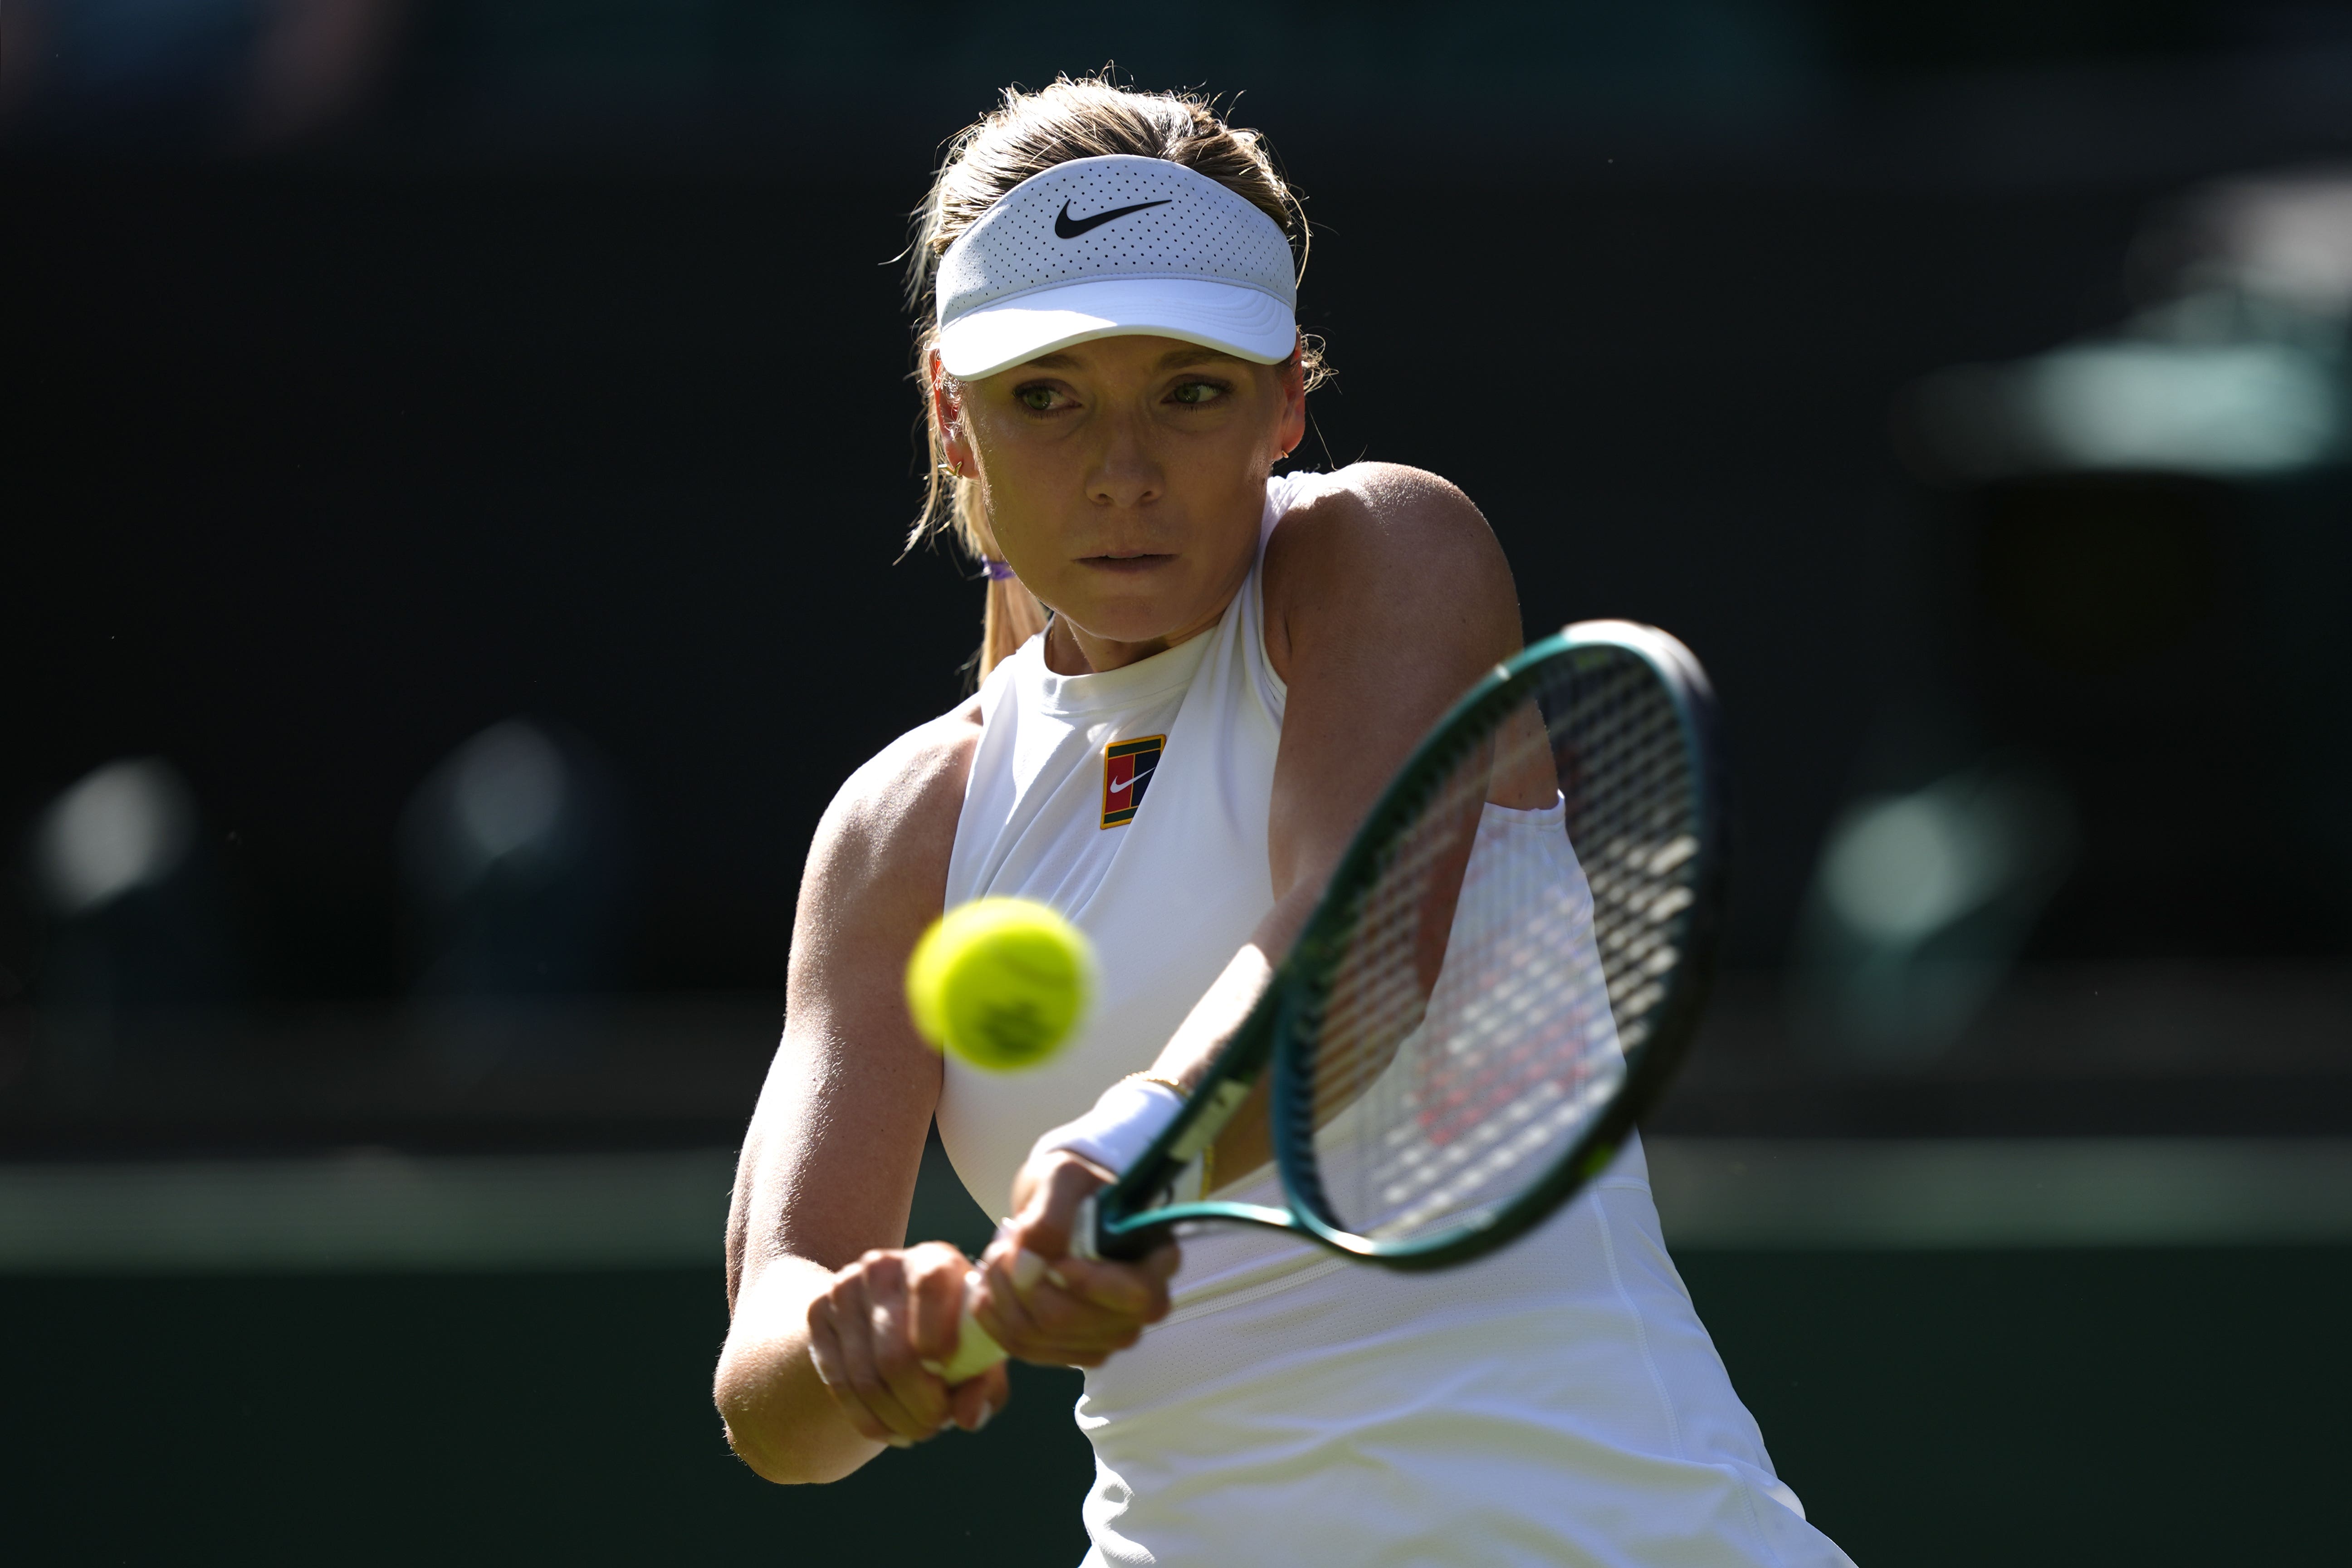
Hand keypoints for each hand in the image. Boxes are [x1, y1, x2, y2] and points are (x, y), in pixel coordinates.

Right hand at [805, 1240, 1008, 1447]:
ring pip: (865, 1379)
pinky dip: (868, 1420)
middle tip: (935, 1425)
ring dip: (896, 1420)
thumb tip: (967, 1418)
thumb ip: (985, 1383)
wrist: (894, 1309)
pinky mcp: (818, 1313)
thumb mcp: (979, 1351)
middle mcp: (884, 1267)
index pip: (931, 1285)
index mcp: (933, 1260)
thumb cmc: (953, 1333)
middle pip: (895, 1354)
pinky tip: (889, 1429)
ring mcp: (844, 1288)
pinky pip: (839, 1385)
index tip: (946, 1373)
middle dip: (920, 1406)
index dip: (938, 1335)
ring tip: (917, 1430)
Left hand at [971, 1152, 1180, 1369]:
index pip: (1136, 1295)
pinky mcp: (1072, 1352)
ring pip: (1038, 1336)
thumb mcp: (1064, 1178)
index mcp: (1157, 1263)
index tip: (1053, 1260)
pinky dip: (995, 1317)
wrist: (1060, 1211)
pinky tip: (990, 1287)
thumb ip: (1052, 1215)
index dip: (1088, 1284)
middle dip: (1024, 1282)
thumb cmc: (1074, 1190)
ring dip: (1003, 1295)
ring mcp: (1106, 1337)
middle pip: (1072, 1320)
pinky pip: (1023, 1348)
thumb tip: (1034, 1262)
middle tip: (1006, 1245)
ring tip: (997, 1257)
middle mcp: (1139, 1311)